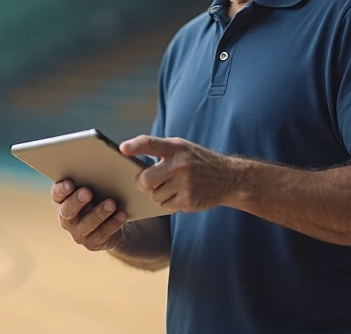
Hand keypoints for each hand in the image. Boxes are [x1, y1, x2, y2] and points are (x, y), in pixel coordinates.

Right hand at [51, 181, 127, 251]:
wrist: (109, 223)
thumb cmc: (98, 197)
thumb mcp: (92, 188)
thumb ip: (89, 178)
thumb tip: (98, 161)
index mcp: (62, 201)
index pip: (57, 195)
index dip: (61, 190)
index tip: (70, 183)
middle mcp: (66, 218)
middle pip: (67, 211)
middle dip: (77, 201)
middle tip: (87, 192)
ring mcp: (78, 233)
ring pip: (87, 224)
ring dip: (98, 213)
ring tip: (111, 203)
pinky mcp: (92, 243)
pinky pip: (102, 234)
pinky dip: (113, 224)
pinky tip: (122, 214)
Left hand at [121, 135, 235, 212]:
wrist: (227, 178)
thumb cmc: (197, 161)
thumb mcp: (182, 148)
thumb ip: (161, 150)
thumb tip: (130, 158)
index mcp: (176, 148)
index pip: (151, 144)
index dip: (135, 146)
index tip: (123, 149)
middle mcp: (180, 164)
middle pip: (145, 180)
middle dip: (144, 184)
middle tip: (150, 182)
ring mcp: (186, 184)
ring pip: (154, 196)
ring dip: (158, 194)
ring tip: (172, 186)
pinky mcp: (189, 200)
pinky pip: (165, 206)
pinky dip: (169, 203)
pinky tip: (180, 194)